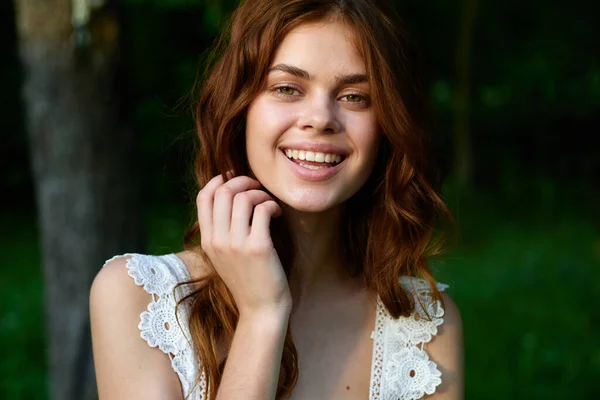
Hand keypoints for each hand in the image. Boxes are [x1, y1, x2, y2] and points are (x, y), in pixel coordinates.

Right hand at [196, 172, 291, 317]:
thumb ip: (221, 232)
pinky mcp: (258, 246)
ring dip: (259, 193)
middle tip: (257, 187)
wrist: (260, 310)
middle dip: (242, 181)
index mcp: (207, 241)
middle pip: (222, 192)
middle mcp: (217, 240)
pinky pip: (262, 209)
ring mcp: (236, 244)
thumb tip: (230, 198)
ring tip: (268, 203)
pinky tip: (277, 213)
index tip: (232, 177)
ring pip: (243, 198)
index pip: (202, 198)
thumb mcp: (224, 256)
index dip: (217, 180)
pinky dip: (272, 205)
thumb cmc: (248, 281)